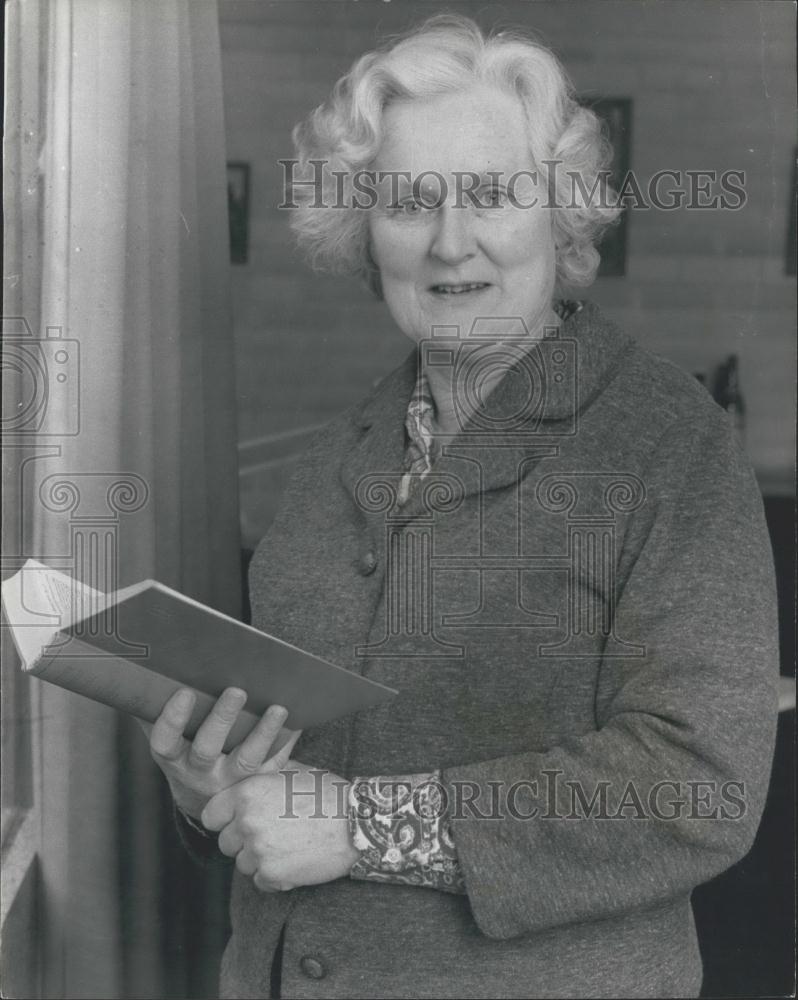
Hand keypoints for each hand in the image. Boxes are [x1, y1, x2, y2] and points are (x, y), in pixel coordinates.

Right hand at [143, 687, 300, 819]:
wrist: (202, 796)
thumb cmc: (184, 748)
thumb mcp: (170, 736)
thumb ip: (159, 708)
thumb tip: (153, 664)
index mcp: (173, 758)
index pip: (165, 742)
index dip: (173, 719)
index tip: (185, 691)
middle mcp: (199, 773)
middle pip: (207, 748)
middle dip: (222, 719)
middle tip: (237, 690)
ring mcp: (229, 782)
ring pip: (247, 760)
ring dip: (263, 733)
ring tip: (279, 708)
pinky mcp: (255, 784)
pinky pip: (274, 766)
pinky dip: (286, 744)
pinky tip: (298, 722)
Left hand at [202, 766, 359, 891]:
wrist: (357, 823)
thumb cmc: (327, 793)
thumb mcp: (292, 770)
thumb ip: (264, 773)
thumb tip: (251, 766)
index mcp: (247, 792)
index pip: (210, 815)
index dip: (224, 819)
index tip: (237, 820)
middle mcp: (246, 821)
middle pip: (225, 842)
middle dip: (243, 841)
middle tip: (272, 833)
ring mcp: (258, 850)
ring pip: (242, 864)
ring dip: (259, 859)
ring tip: (287, 845)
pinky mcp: (272, 875)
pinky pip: (260, 881)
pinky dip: (274, 876)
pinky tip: (294, 860)